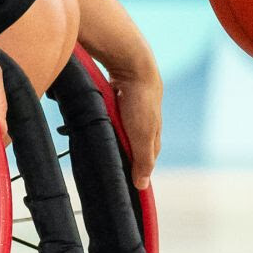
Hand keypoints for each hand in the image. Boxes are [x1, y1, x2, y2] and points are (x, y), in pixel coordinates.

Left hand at [106, 57, 162, 189]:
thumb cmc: (140, 101)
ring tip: (100, 148)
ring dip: (114, 137)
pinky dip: (107, 122)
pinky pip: (112, 116)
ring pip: (123, 130)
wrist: (133, 66)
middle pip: (135, 144)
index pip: (148, 158)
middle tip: (112, 168)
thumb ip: (143, 160)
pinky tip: (98, 124)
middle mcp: (145, 121)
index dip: (140, 170)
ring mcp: (133, 108)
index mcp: (154, 133)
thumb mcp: (142, 135)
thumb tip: (142, 186)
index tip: (130, 184)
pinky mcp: (120, 97)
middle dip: (126, 155)